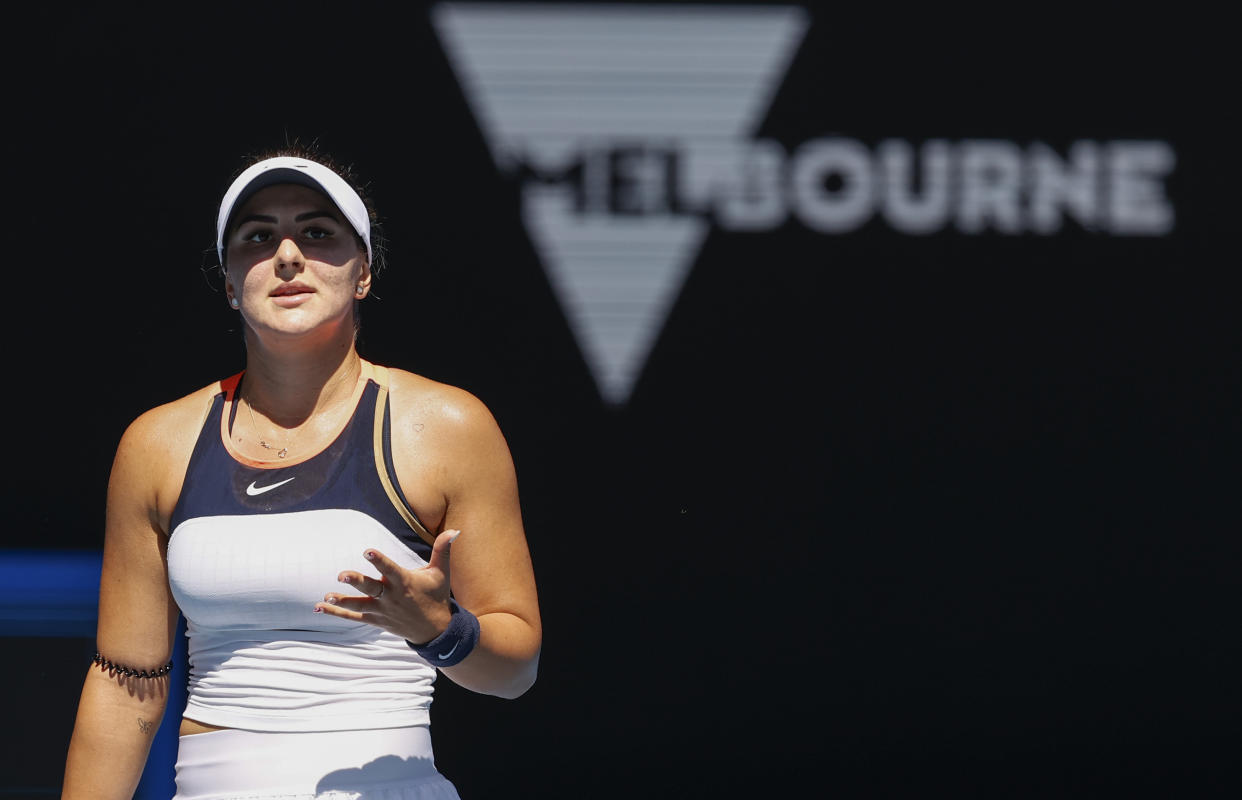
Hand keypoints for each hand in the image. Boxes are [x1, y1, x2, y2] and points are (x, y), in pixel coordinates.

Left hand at [315, 529, 459, 643]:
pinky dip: (337, 613)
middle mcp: (391, 597)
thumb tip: (454, 529)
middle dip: (357, 582)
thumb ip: (443, 550)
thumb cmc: (437, 596)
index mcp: (405, 582)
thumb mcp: (441, 573)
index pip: (390, 569)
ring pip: (360, 605)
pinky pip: (353, 617)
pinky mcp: (376, 620)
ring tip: (326, 597)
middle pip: (372, 589)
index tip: (367, 550)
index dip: (378, 560)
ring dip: (342, 602)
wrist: (436, 630)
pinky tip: (319, 607)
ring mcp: (382, 611)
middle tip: (341, 575)